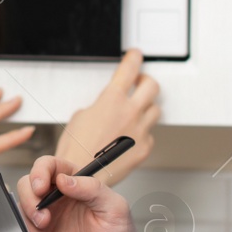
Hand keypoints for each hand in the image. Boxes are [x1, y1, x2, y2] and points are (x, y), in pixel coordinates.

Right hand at [16, 154, 146, 231]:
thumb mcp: (115, 209)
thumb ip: (92, 189)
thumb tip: (64, 179)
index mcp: (77, 185)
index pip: (51, 166)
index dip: (40, 171)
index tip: (41, 187)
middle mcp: (59, 199)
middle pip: (29, 184)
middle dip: (30, 199)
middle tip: (43, 217)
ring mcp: (48, 220)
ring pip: (22, 209)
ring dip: (30, 223)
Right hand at [56, 49, 159, 185]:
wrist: (82, 176)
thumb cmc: (76, 149)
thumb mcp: (81, 116)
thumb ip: (99, 106)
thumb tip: (106, 106)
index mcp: (112, 99)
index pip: (129, 69)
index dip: (133, 58)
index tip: (135, 55)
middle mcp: (130, 112)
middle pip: (151, 85)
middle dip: (146, 81)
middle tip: (140, 82)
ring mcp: (140, 130)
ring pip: (155, 109)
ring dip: (147, 107)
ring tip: (136, 111)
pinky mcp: (144, 148)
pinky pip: (150, 133)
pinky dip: (142, 132)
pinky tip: (131, 136)